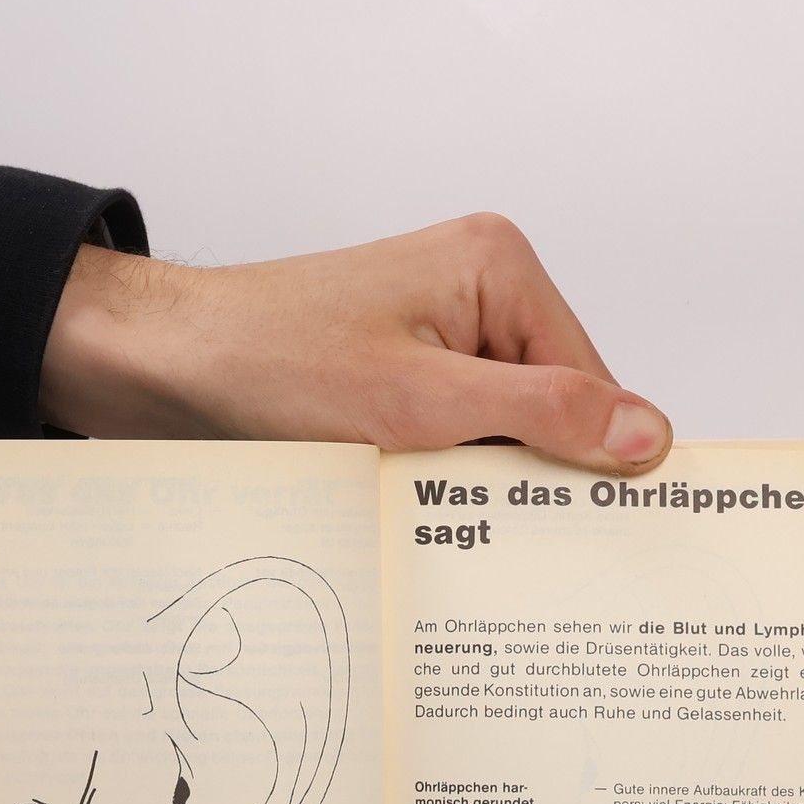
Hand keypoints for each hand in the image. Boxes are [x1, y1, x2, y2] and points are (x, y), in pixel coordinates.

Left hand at [40, 213, 672, 471]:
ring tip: (435, 507)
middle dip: (525, 470)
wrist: (158, 363)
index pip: (592, 381)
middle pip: (551, 407)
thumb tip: (645, 432)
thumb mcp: (417, 401)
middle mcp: (476, 287)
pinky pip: (454, 433)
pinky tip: (410, 503)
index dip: (589, 459)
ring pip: (500, 430)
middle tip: (502, 537)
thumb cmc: (266, 358)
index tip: (590, 532)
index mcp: (496, 266)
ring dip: (474, 479)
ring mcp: (436, 329)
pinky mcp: (400, 368)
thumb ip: (540, 413)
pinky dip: (438, 474)